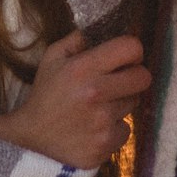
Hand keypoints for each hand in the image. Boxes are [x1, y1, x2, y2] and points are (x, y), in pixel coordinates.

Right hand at [0, 32, 151, 170]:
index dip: (132, 51)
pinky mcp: (106, 144)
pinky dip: (114, 128)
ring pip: (133, 103)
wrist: (32, 139)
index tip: (125, 58)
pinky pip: (125, 130)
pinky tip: (97, 127)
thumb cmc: (45, 95)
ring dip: (121, 103)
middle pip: (143, 77)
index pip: (131, 48)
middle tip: (119, 81)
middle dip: (134, 76)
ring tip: (100, 106)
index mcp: (83, 68)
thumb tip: (97, 33)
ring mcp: (103, 121)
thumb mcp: (51, 59)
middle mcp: (96, 92)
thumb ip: (75, 41)